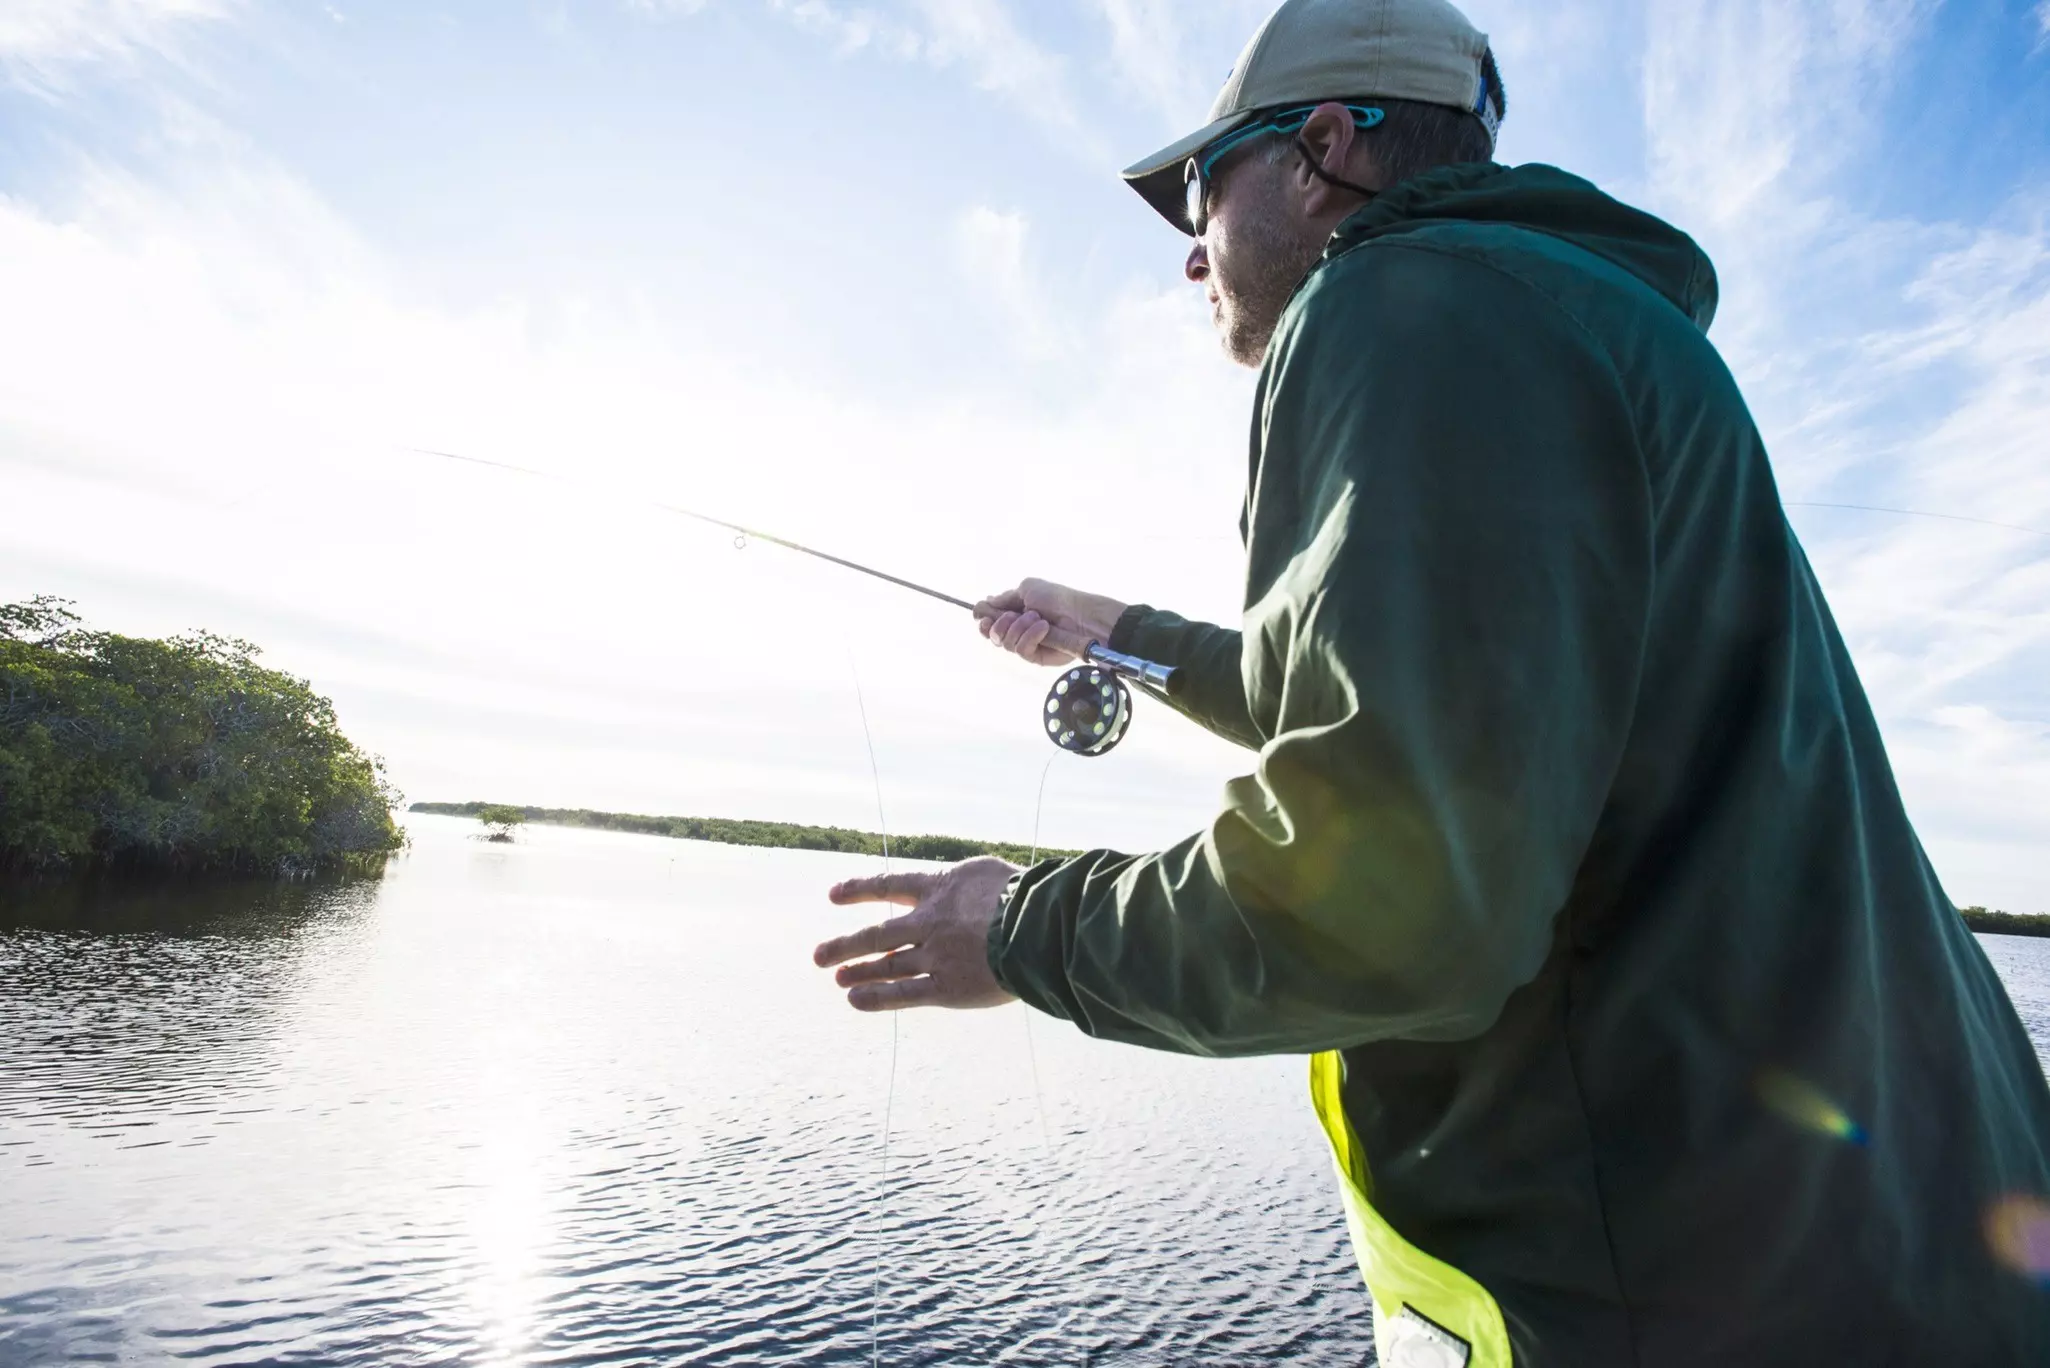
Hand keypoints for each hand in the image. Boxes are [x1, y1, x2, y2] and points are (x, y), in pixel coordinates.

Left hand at [815, 857, 1020, 1011]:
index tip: (833, 895)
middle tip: (818, 956)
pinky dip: (877, 998)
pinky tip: (854, 999)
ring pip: (888, 965)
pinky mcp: (947, 989)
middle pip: (878, 934)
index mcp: (941, 888)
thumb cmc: (1026, 895)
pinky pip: (904, 995)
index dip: (859, 890)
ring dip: (859, 971)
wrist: (1037, 927)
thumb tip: (963, 887)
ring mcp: (935, 957)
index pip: (891, 885)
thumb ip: (969, 882)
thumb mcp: (991, 873)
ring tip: (836, 977)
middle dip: (846, 945)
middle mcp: (930, 923)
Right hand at [972, 578, 1127, 666]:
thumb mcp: (1027, 589)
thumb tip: (985, 603)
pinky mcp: (1035, 657)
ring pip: (1005, 642)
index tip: (984, 615)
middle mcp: (1017, 629)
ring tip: (1038, 618)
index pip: (989, 620)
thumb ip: (1004, 599)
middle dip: (998, 625)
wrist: (1079, 615)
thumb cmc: (1056, 598)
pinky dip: (1030, 636)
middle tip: (1010, 617)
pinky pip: (1021, 650)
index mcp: (1014, 612)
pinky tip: (1044, 629)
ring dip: (1019, 627)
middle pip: (992, 634)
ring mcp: (1026, 644)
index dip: (983, 619)